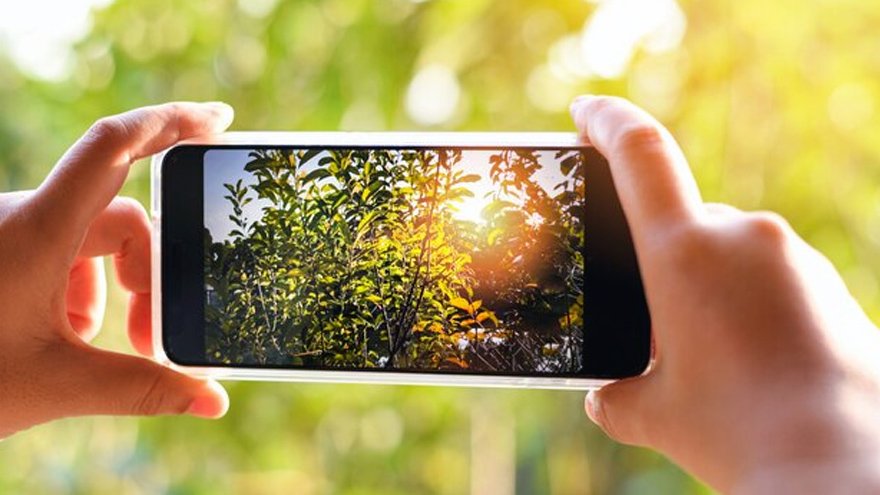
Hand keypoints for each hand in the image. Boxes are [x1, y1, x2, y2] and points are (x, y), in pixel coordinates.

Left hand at [0, 102, 233, 438]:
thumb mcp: (54, 384)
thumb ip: (141, 389)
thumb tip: (214, 403)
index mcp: (36, 230)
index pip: (114, 147)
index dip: (172, 121)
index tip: (220, 121)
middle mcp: (22, 218)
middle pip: (120, 217)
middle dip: (149, 275)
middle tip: (150, 338)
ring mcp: (7, 234)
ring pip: (89, 240)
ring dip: (112, 289)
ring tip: (104, 346)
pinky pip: (57, 252)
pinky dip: (80, 289)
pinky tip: (64, 338)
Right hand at [571, 96, 879, 492]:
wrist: (841, 466)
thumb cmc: (738, 432)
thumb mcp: (656, 415)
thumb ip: (619, 396)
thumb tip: (606, 398)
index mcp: (684, 252)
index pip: (639, 152)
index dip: (606, 120)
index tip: (584, 112)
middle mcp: (743, 238)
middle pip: (686, 223)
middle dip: (665, 264)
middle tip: (659, 322)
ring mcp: (793, 259)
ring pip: (731, 254)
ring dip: (710, 290)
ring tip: (708, 357)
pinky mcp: (829, 286)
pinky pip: (772, 279)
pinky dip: (751, 307)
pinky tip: (751, 362)